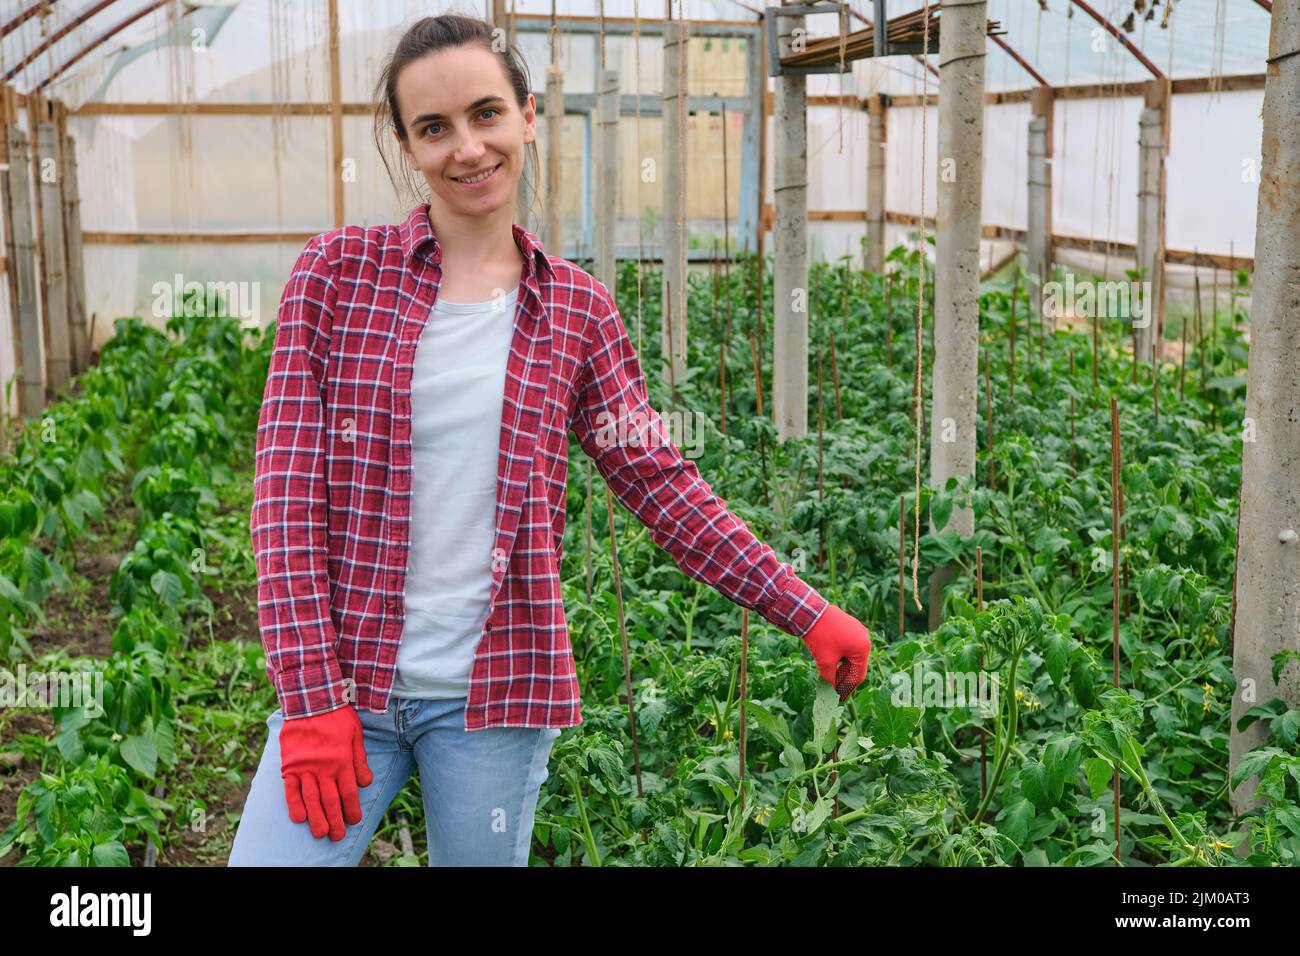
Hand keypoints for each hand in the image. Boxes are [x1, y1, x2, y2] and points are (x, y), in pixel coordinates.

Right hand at [279, 705, 373, 839]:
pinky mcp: (290, 766)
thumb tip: (366, 782)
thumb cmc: (337, 717)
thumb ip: (359, 760)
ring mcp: (306, 768)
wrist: (311, 701)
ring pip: (312, 799)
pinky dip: (294, 805)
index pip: (349, 792)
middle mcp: (325, 768)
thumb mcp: (356, 735)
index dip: (351, 809)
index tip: (353, 821)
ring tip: (320, 833)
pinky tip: (299, 818)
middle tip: (337, 836)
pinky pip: (291, 790)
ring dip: (317, 819)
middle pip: (331, 801)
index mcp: (343, 761)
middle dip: (335, 820)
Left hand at [802, 603, 871, 700]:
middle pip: (855, 665)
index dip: (848, 688)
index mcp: (863, 648)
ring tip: (828, 677)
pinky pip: (846, 645)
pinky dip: (838, 656)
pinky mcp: (848, 625)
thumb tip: (830, 692)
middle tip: (832, 689)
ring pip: (849, 656)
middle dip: (843, 677)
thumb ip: (830, 679)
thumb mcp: (825, 662)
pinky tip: (829, 662)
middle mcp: (863, 638)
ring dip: (840, 667)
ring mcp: (856, 630)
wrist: (810, 612)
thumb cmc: (821, 637)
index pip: (858, 675)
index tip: (840, 698)